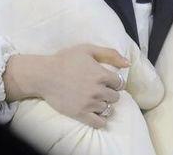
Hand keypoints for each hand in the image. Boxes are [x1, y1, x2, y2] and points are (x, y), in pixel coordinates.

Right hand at [5, 44, 128, 127]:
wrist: (45, 74)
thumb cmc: (66, 59)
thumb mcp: (88, 49)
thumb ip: (110, 54)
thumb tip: (128, 63)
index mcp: (101, 74)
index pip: (120, 83)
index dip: (114, 81)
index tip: (106, 80)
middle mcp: (98, 90)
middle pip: (115, 97)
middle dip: (109, 92)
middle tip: (99, 88)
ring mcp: (89, 103)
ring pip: (108, 108)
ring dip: (104, 104)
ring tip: (94, 98)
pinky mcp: (81, 114)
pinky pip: (100, 122)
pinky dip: (100, 118)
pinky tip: (94, 111)